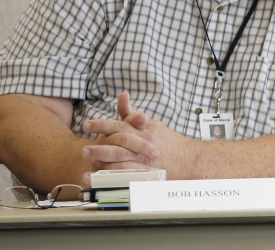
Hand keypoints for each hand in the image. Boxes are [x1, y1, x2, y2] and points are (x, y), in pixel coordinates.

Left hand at [81, 91, 196, 182]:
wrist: (189, 160)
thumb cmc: (169, 142)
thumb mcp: (152, 124)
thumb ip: (133, 114)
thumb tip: (122, 97)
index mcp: (144, 130)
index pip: (119, 124)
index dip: (101, 124)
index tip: (87, 125)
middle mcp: (144, 145)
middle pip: (116, 144)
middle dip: (98, 146)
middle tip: (84, 148)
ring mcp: (145, 161)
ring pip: (119, 160)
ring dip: (101, 161)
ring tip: (89, 162)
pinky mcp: (145, 175)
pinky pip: (124, 176)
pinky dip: (108, 177)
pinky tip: (96, 177)